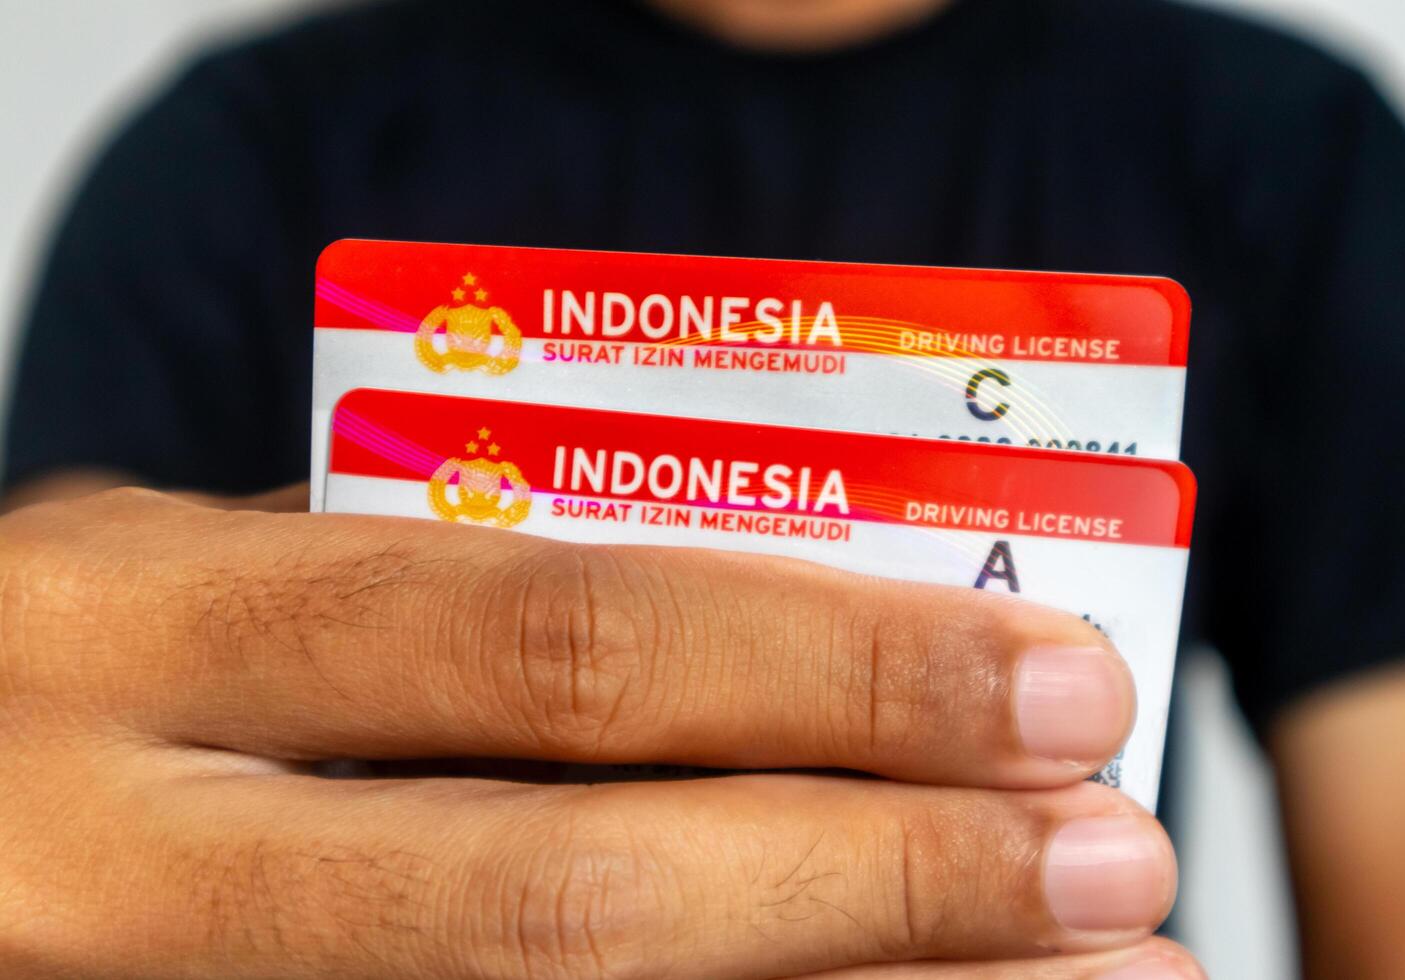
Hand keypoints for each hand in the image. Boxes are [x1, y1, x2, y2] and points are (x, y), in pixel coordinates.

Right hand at [0, 487, 1197, 978]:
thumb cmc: (60, 681)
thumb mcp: (200, 584)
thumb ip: (434, 608)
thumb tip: (781, 637)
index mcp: (144, 621)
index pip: (552, 641)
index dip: (830, 671)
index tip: (1056, 683)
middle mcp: (125, 851)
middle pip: (577, 887)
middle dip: (887, 879)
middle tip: (1119, 859)